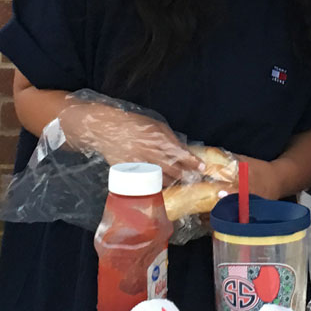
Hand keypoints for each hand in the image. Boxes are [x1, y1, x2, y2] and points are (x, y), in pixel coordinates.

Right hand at [56, 100, 202, 180]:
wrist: (109, 130)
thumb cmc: (134, 125)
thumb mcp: (156, 126)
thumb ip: (170, 139)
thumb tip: (183, 150)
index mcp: (162, 141)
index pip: (184, 156)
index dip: (195, 164)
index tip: (202, 168)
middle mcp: (154, 155)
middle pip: (177, 172)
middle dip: (187, 177)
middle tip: (193, 179)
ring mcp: (143, 166)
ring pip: (164, 180)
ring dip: (174, 182)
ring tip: (178, 182)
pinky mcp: (133, 173)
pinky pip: (149, 184)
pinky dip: (157, 186)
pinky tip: (161, 185)